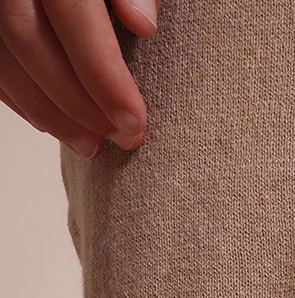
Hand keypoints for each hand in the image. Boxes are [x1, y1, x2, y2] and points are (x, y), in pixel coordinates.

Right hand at [0, 0, 152, 157]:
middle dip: (77, 103)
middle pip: (31, 43)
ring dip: (46, 111)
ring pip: (4, 59)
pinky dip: (18, 96)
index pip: (75, 18)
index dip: (104, 77)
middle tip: (117, 139)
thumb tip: (142, 24)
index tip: (133, 122)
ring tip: (88, 143)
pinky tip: (49, 120)